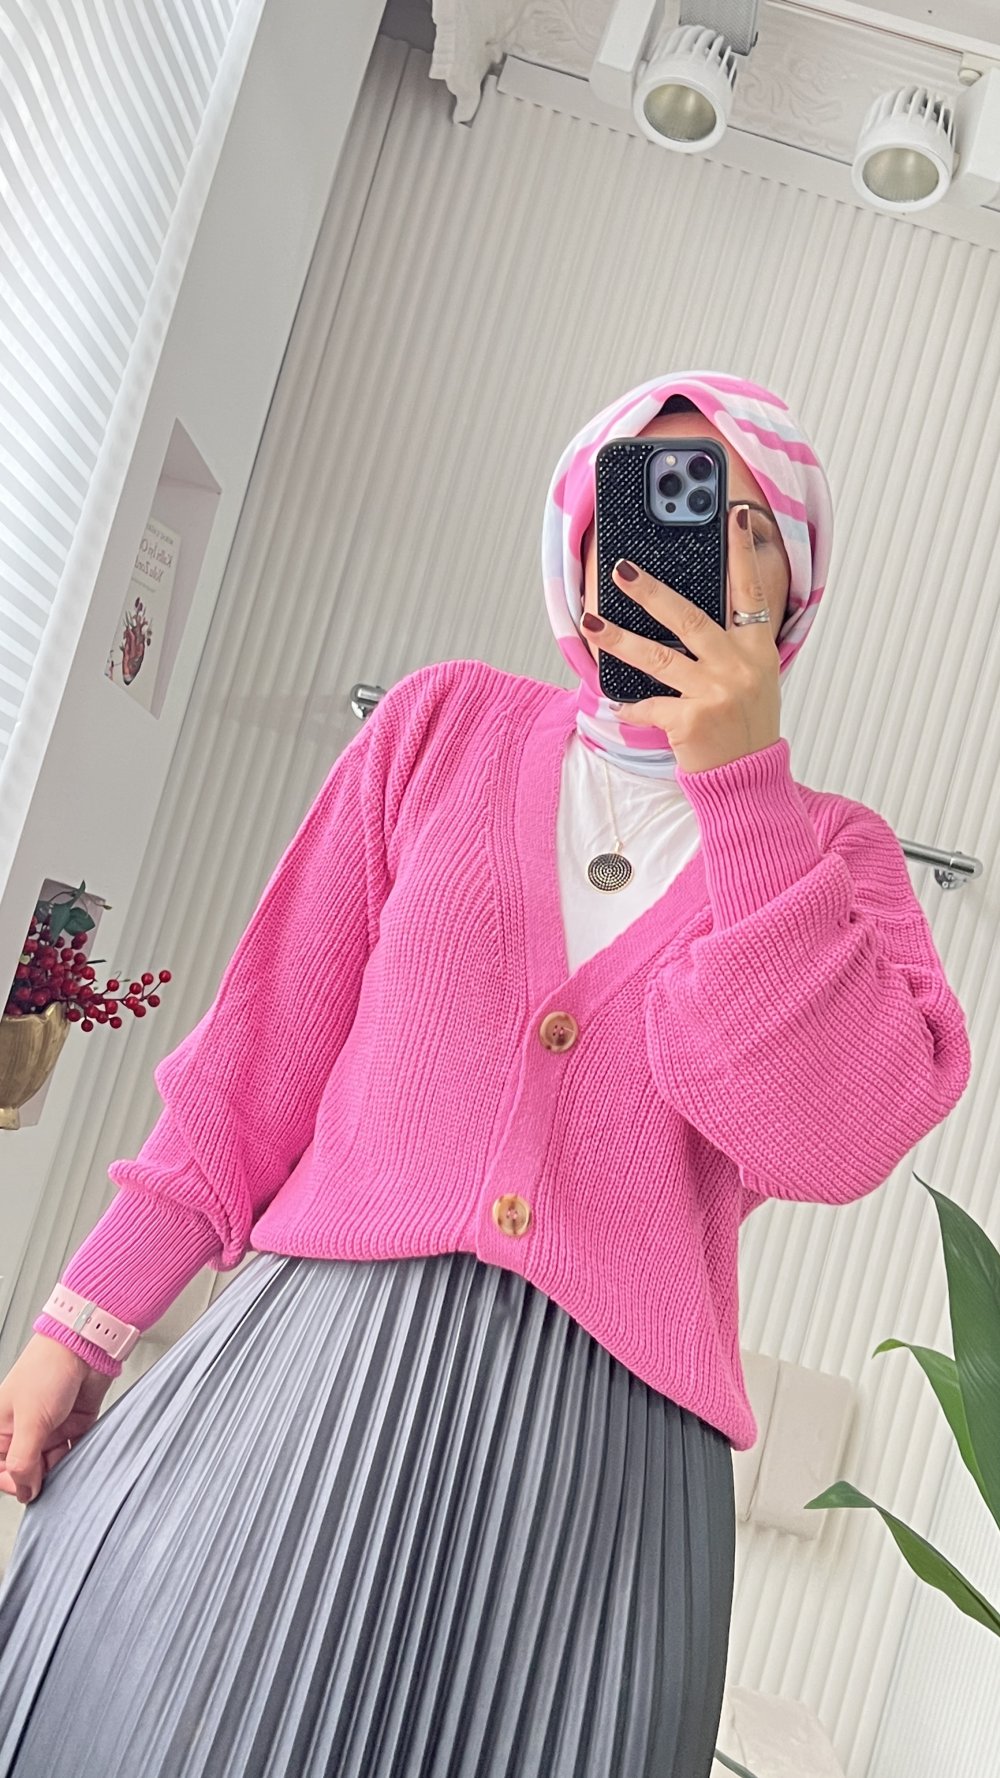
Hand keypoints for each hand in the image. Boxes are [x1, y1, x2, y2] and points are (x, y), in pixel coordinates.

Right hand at [0, 1335, 112, 1503]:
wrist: (84, 1345)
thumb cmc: (48, 1368)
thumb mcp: (29, 1420)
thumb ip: (24, 1460)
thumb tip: (23, 1491)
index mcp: (1, 1427)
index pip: (2, 1470)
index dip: (13, 1483)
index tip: (28, 1489)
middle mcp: (24, 1429)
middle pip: (29, 1470)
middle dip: (41, 1477)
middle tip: (53, 1479)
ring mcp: (50, 1428)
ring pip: (54, 1464)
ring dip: (62, 1468)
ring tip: (69, 1464)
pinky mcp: (74, 1425)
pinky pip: (75, 1451)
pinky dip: (79, 1456)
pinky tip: (83, 1457)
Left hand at [584, 504, 781, 774]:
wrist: (748, 781)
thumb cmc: (745, 728)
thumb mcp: (752, 681)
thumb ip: (729, 648)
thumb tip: (681, 615)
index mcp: (758, 651)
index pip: (751, 592)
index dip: (742, 552)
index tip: (733, 516)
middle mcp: (739, 667)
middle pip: (689, 618)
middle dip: (652, 591)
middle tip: (623, 569)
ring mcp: (716, 693)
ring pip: (658, 658)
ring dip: (619, 639)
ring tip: (591, 624)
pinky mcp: (693, 720)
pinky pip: (650, 705)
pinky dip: (632, 705)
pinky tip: (619, 702)